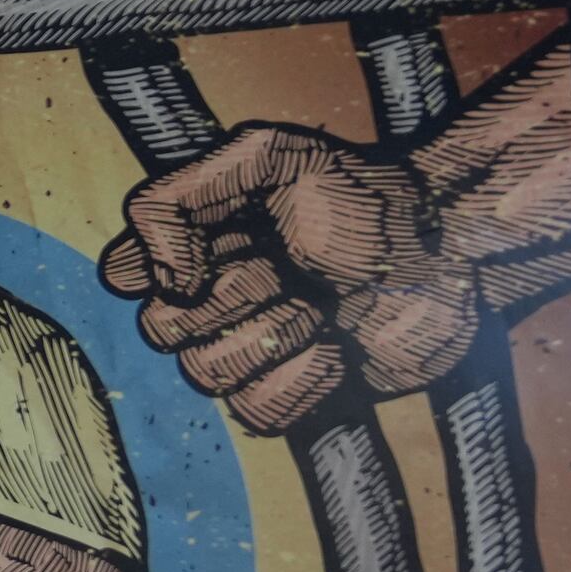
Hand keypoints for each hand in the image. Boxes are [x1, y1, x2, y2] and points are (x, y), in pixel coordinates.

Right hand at [99, 127, 476, 434]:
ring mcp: (247, 349)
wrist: (448, 254)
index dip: (163, 265)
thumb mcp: (267, 158)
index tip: (215, 242)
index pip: (121, 272)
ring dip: (274, 336)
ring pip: (204, 375)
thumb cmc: (364, 198)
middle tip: (286, 268)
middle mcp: (207, 298)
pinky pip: (256, 413)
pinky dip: (304, 380)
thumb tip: (159, 284)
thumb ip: (179, 199)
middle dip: (232, 296)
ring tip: (320, 307)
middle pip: (158, 330)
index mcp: (190, 241)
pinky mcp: (292, 397)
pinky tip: (336, 348)